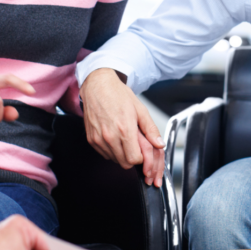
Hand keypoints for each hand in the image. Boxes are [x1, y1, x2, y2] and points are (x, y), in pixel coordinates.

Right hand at [79, 68, 165, 186]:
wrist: (98, 86)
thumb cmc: (118, 95)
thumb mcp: (140, 110)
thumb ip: (151, 130)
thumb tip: (160, 144)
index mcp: (125, 130)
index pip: (135, 159)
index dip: (141, 158)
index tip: (142, 151)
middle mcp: (110, 137)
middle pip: (125, 163)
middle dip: (132, 157)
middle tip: (135, 144)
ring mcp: (99, 139)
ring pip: (114, 160)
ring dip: (122, 154)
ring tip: (124, 138)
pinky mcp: (91, 139)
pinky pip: (104, 154)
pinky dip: (111, 151)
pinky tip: (114, 137)